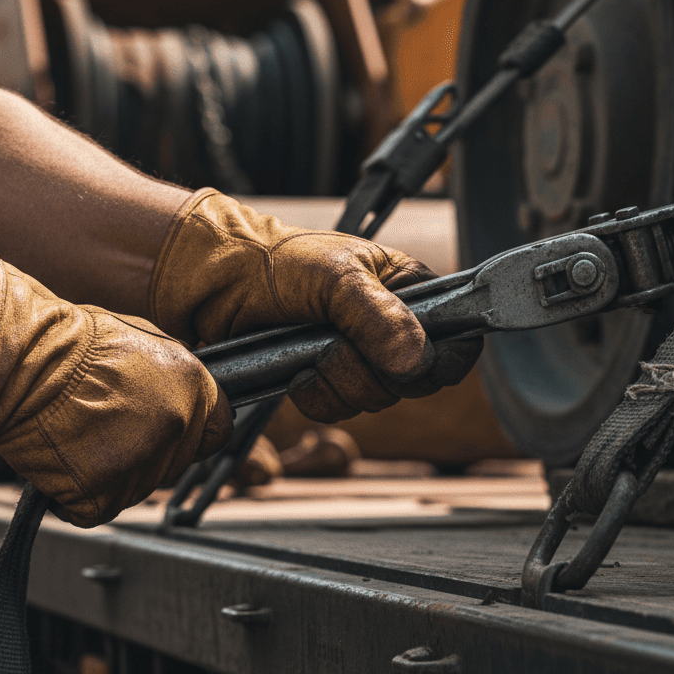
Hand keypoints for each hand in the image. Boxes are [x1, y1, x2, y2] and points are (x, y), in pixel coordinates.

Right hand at [0, 253, 231, 526]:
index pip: (218, 431)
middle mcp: (176, 426)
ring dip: (109, 472)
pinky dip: (75, 496)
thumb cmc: (71, 343)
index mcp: (193, 387)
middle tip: (106, 426)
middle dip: (147, 450)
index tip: (173, 432)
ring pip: (136, 487)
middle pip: (175, 463)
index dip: (194, 433)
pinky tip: (60, 462)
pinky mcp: (103, 494)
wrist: (23, 362)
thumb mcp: (143, 342)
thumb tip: (182, 394)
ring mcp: (142, 463)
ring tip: (78, 434)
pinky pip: (95, 509)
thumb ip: (173, 377)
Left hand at [147, 189, 482, 421]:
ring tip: (309, 350)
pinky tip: (297, 371)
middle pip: (414, 382)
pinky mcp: (327, 383)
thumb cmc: (276, 262)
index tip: (411, 364)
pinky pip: (340, 412)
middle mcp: (391, 328)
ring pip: (375, 400)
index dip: (440, 359)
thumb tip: (416, 361)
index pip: (458, 339)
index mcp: (409, 292)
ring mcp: (359, 357)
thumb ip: (378, 316)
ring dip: (338, 383)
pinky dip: (316, 397)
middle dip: (369, 369)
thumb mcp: (334, 277)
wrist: (215, 284)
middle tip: (334, 342)